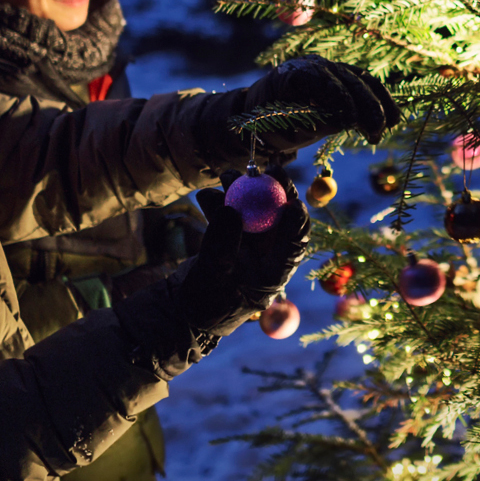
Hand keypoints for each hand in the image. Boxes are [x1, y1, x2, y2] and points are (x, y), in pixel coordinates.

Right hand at [167, 169, 311, 333]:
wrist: (182, 311)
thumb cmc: (205, 304)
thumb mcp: (214, 275)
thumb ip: (222, 245)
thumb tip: (230, 209)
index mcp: (275, 271)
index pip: (295, 241)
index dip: (296, 220)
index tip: (290, 200)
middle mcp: (266, 256)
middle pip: (277, 218)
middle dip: (274, 192)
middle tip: (268, 169)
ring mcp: (247, 246)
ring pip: (252, 212)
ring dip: (242, 192)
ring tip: (226, 176)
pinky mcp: (229, 240)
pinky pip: (229, 217)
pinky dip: (219, 204)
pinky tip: (206, 195)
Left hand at [242, 55, 401, 147]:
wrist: (261, 115)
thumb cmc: (267, 124)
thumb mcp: (284, 127)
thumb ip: (313, 122)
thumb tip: (343, 122)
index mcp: (295, 72)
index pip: (325, 81)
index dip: (341, 101)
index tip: (351, 123)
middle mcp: (316, 64)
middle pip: (350, 79)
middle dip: (367, 105)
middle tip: (376, 132)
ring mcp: (331, 69)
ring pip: (364, 80)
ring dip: (380, 103)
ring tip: (390, 126)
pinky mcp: (342, 78)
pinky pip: (366, 86)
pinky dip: (380, 101)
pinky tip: (392, 119)